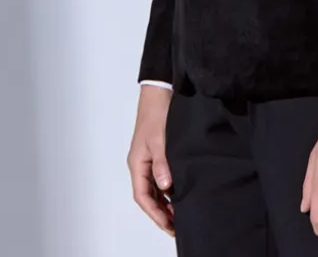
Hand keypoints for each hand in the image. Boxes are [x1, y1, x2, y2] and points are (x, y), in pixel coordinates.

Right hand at [127, 85, 175, 236]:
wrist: (160, 91)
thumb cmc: (156, 112)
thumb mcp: (160, 139)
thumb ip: (162, 163)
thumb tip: (165, 186)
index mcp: (137, 162)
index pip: (142, 196)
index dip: (155, 213)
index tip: (168, 225)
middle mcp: (142, 163)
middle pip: (148, 195)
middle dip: (161, 212)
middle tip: (177, 225)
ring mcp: (149, 158)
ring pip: (155, 188)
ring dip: (165, 202)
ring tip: (180, 214)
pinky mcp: (158, 152)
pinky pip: (161, 177)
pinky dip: (169, 189)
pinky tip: (179, 193)